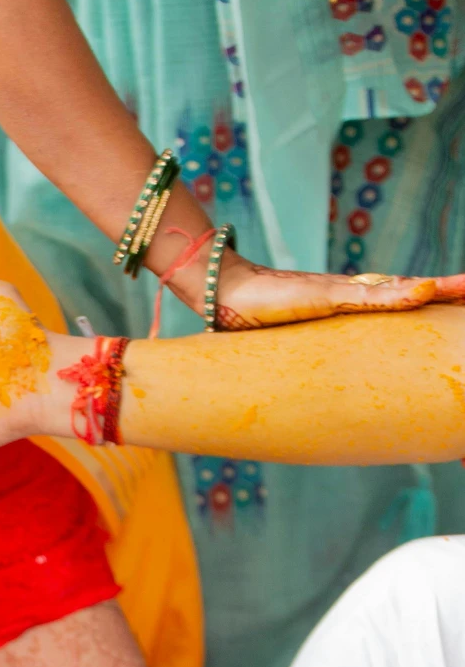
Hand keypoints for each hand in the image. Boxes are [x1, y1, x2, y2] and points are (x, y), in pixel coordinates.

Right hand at [210, 254, 464, 332]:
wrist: (226, 293)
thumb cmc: (256, 321)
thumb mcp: (296, 346)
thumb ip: (318, 346)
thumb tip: (316, 378)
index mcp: (354, 306)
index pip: (404, 301)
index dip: (436, 299)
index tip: (462, 299)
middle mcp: (355, 295)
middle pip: (414, 292)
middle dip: (450, 293)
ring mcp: (344, 293)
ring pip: (402, 290)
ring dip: (438, 289)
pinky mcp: (328, 294)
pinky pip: (369, 295)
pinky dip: (398, 293)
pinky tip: (424, 291)